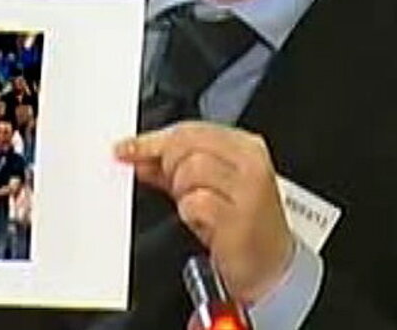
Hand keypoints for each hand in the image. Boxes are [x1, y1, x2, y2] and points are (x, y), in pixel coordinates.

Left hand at [115, 120, 293, 304]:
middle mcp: (250, 163)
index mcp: (245, 146)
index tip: (126, 148)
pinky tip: (203, 222)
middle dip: (168, 164)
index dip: (153, 139)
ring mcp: (248, 190)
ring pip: (190, 170)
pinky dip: (189, 213)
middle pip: (187, 144)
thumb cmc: (240, 224)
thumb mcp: (208, 186)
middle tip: (175, 186)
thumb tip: (138, 155)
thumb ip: (173, 167)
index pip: (191, 129)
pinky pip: (195, 202)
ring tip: (196, 208)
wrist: (270, 266)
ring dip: (182, 192)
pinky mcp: (239, 218)